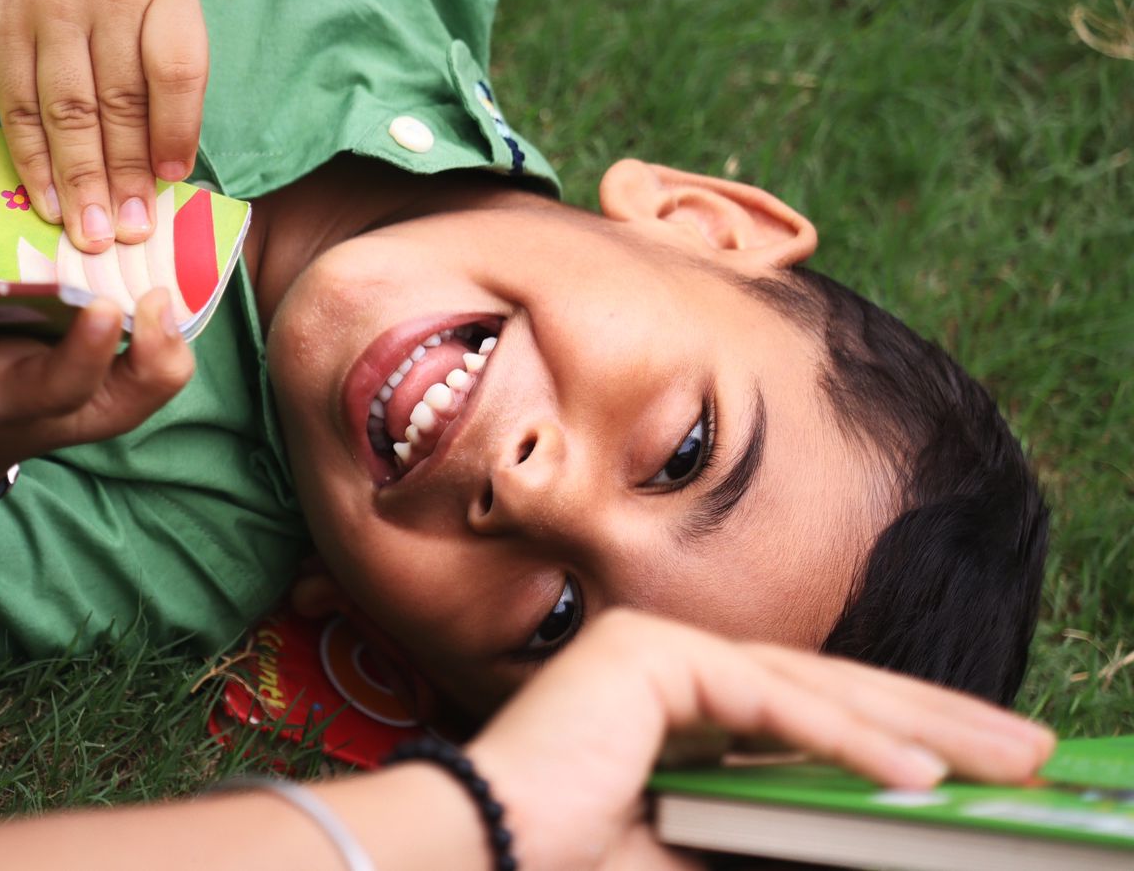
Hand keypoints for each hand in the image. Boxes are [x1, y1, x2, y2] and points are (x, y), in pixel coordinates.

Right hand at [0, 0, 207, 249]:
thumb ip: (166, 61)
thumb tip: (166, 162)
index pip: (174, 69)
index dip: (175, 133)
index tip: (173, 183)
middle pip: (119, 100)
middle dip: (126, 175)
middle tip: (132, 233)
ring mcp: (43, 7)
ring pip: (66, 111)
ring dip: (81, 181)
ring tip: (93, 233)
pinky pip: (17, 107)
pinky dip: (34, 161)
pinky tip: (48, 199)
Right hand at [467, 609, 1055, 870]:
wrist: (473, 851)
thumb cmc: (561, 858)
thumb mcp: (693, 854)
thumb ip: (761, 840)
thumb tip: (850, 839)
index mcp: (674, 703)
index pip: (806, 715)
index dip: (894, 737)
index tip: (971, 768)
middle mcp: (668, 659)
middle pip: (827, 691)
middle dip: (936, 722)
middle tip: (1024, 752)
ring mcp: (657, 646)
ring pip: (812, 687)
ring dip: (919, 727)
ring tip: (1004, 759)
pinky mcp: (650, 653)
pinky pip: (768, 703)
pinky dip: (849, 742)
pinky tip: (919, 773)